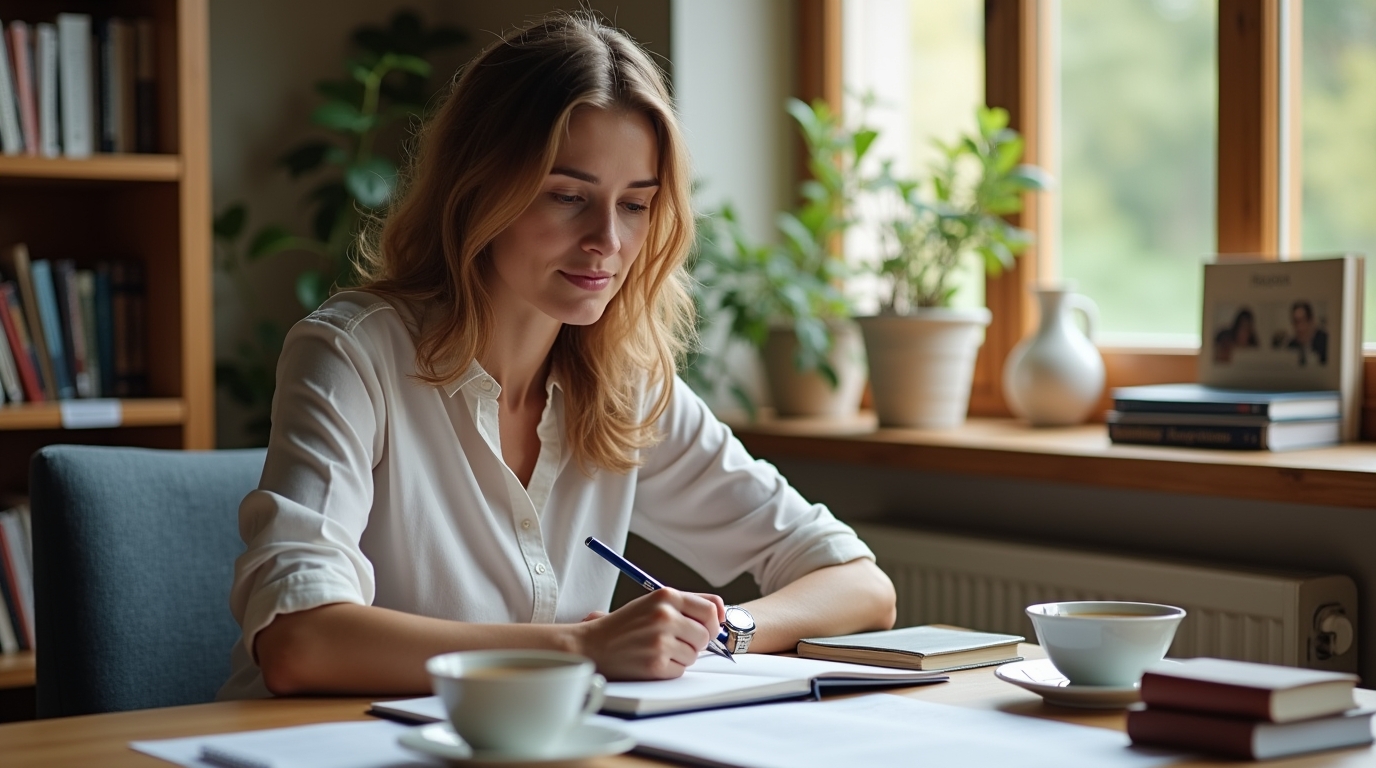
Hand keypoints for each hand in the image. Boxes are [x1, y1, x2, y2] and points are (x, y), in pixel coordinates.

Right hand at [574, 589, 724, 679]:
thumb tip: (720, 613)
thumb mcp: (653, 603)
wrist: (592, 645)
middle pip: (706, 634)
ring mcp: (661, 641)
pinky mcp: (656, 664)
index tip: (709, 628)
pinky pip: (681, 670)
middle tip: (677, 641)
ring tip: (658, 649)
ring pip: (694, 654)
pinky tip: (652, 660)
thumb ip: (686, 604)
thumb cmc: (624, 625)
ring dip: (681, 656)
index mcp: (666, 596)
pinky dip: (670, 669)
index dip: (713, 622)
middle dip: (697, 641)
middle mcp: (665, 616)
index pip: (710, 609)